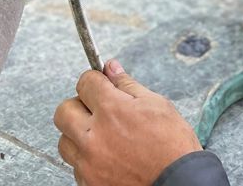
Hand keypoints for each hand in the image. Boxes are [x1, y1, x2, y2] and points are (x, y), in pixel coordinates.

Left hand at [54, 60, 201, 185]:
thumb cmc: (172, 146)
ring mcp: (89, 162)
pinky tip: (106, 154)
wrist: (178, 182)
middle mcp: (94, 136)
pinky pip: (75, 165)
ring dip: (78, 134)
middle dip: (79, 105)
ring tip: (101, 135)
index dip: (95, 80)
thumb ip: (127, 85)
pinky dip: (86, 158)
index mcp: (111, 110)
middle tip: (96, 109)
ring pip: (65, 140)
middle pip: (64, 111)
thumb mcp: (157, 105)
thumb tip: (111, 68)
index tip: (100, 84)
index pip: (85, 82)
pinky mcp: (88, 182)